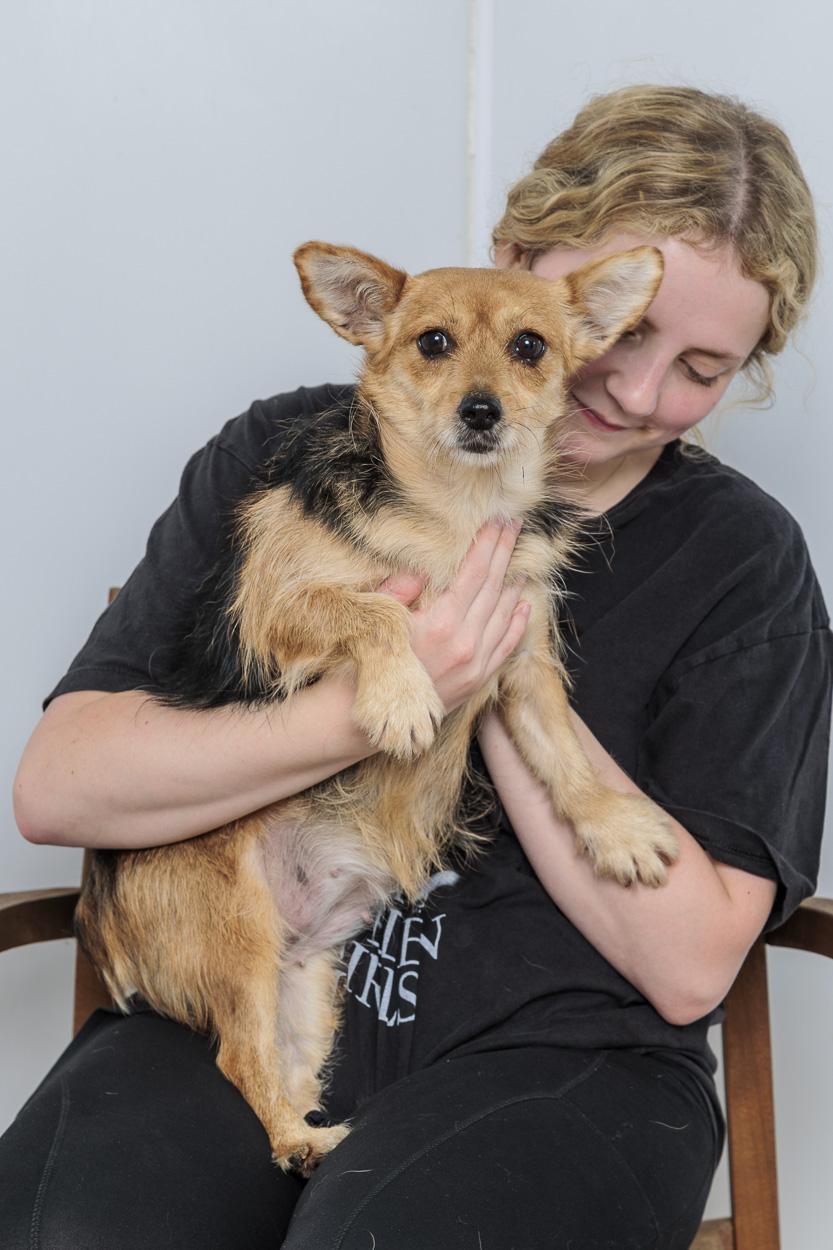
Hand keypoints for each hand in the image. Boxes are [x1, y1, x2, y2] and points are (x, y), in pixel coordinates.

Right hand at [377, 521, 530, 714]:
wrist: (364, 720)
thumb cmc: (365, 663)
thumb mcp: (377, 618)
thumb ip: (400, 589)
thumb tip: (423, 569)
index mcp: (440, 622)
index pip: (474, 573)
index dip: (487, 544)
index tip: (497, 521)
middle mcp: (465, 642)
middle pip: (493, 587)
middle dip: (505, 553)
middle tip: (515, 526)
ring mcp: (475, 665)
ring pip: (504, 615)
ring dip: (514, 584)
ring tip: (521, 558)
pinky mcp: (477, 682)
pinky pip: (505, 646)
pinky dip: (516, 624)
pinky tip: (524, 605)